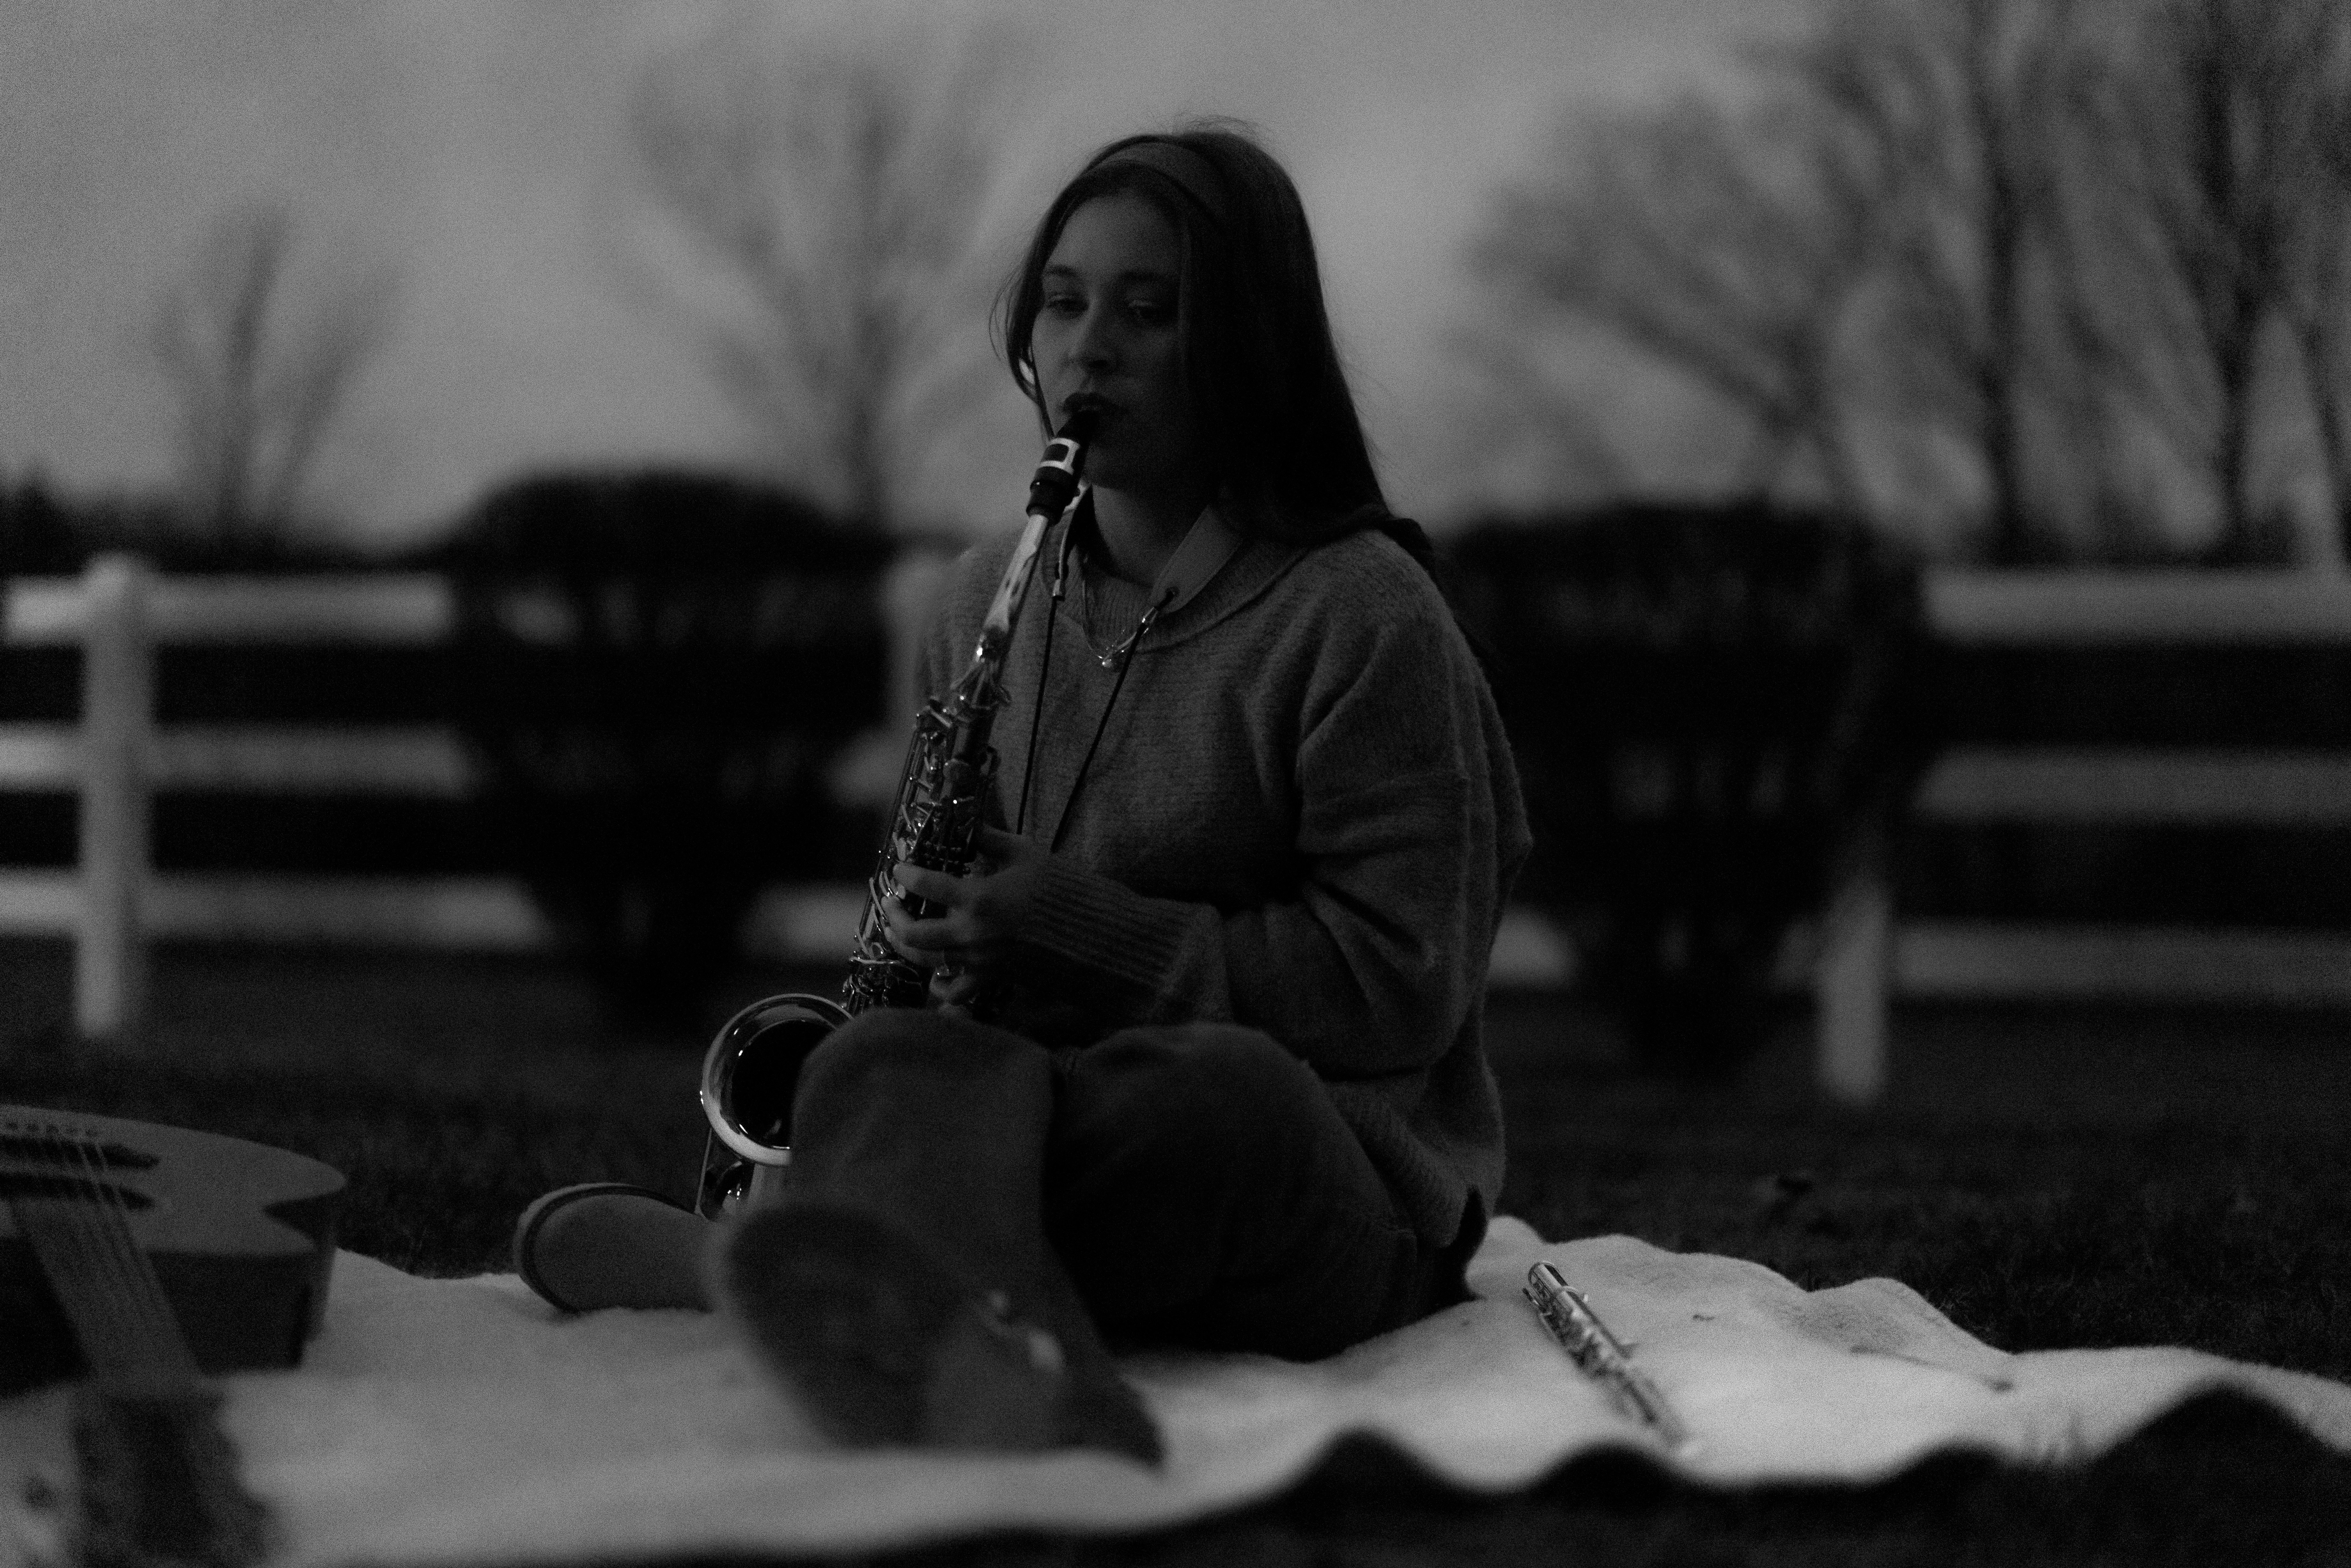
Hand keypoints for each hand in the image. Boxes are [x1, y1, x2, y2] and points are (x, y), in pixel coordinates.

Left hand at [882, 826, 1046, 1004]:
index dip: (906, 874)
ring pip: (927, 961)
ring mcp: (981, 960)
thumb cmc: (1062, 887)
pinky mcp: (993, 978)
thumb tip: (964, 822)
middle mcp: (973, 933)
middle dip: (894, 916)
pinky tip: (933, 976)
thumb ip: (988, 839)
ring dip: (905, 945)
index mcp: (979, 897)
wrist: (1095, 933)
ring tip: (896, 931)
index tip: (899, 869)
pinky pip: (956, 992)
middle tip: (890, 902)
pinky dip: (940, 988)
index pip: (926, 884)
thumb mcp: (1025, 853)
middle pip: (913, 933)